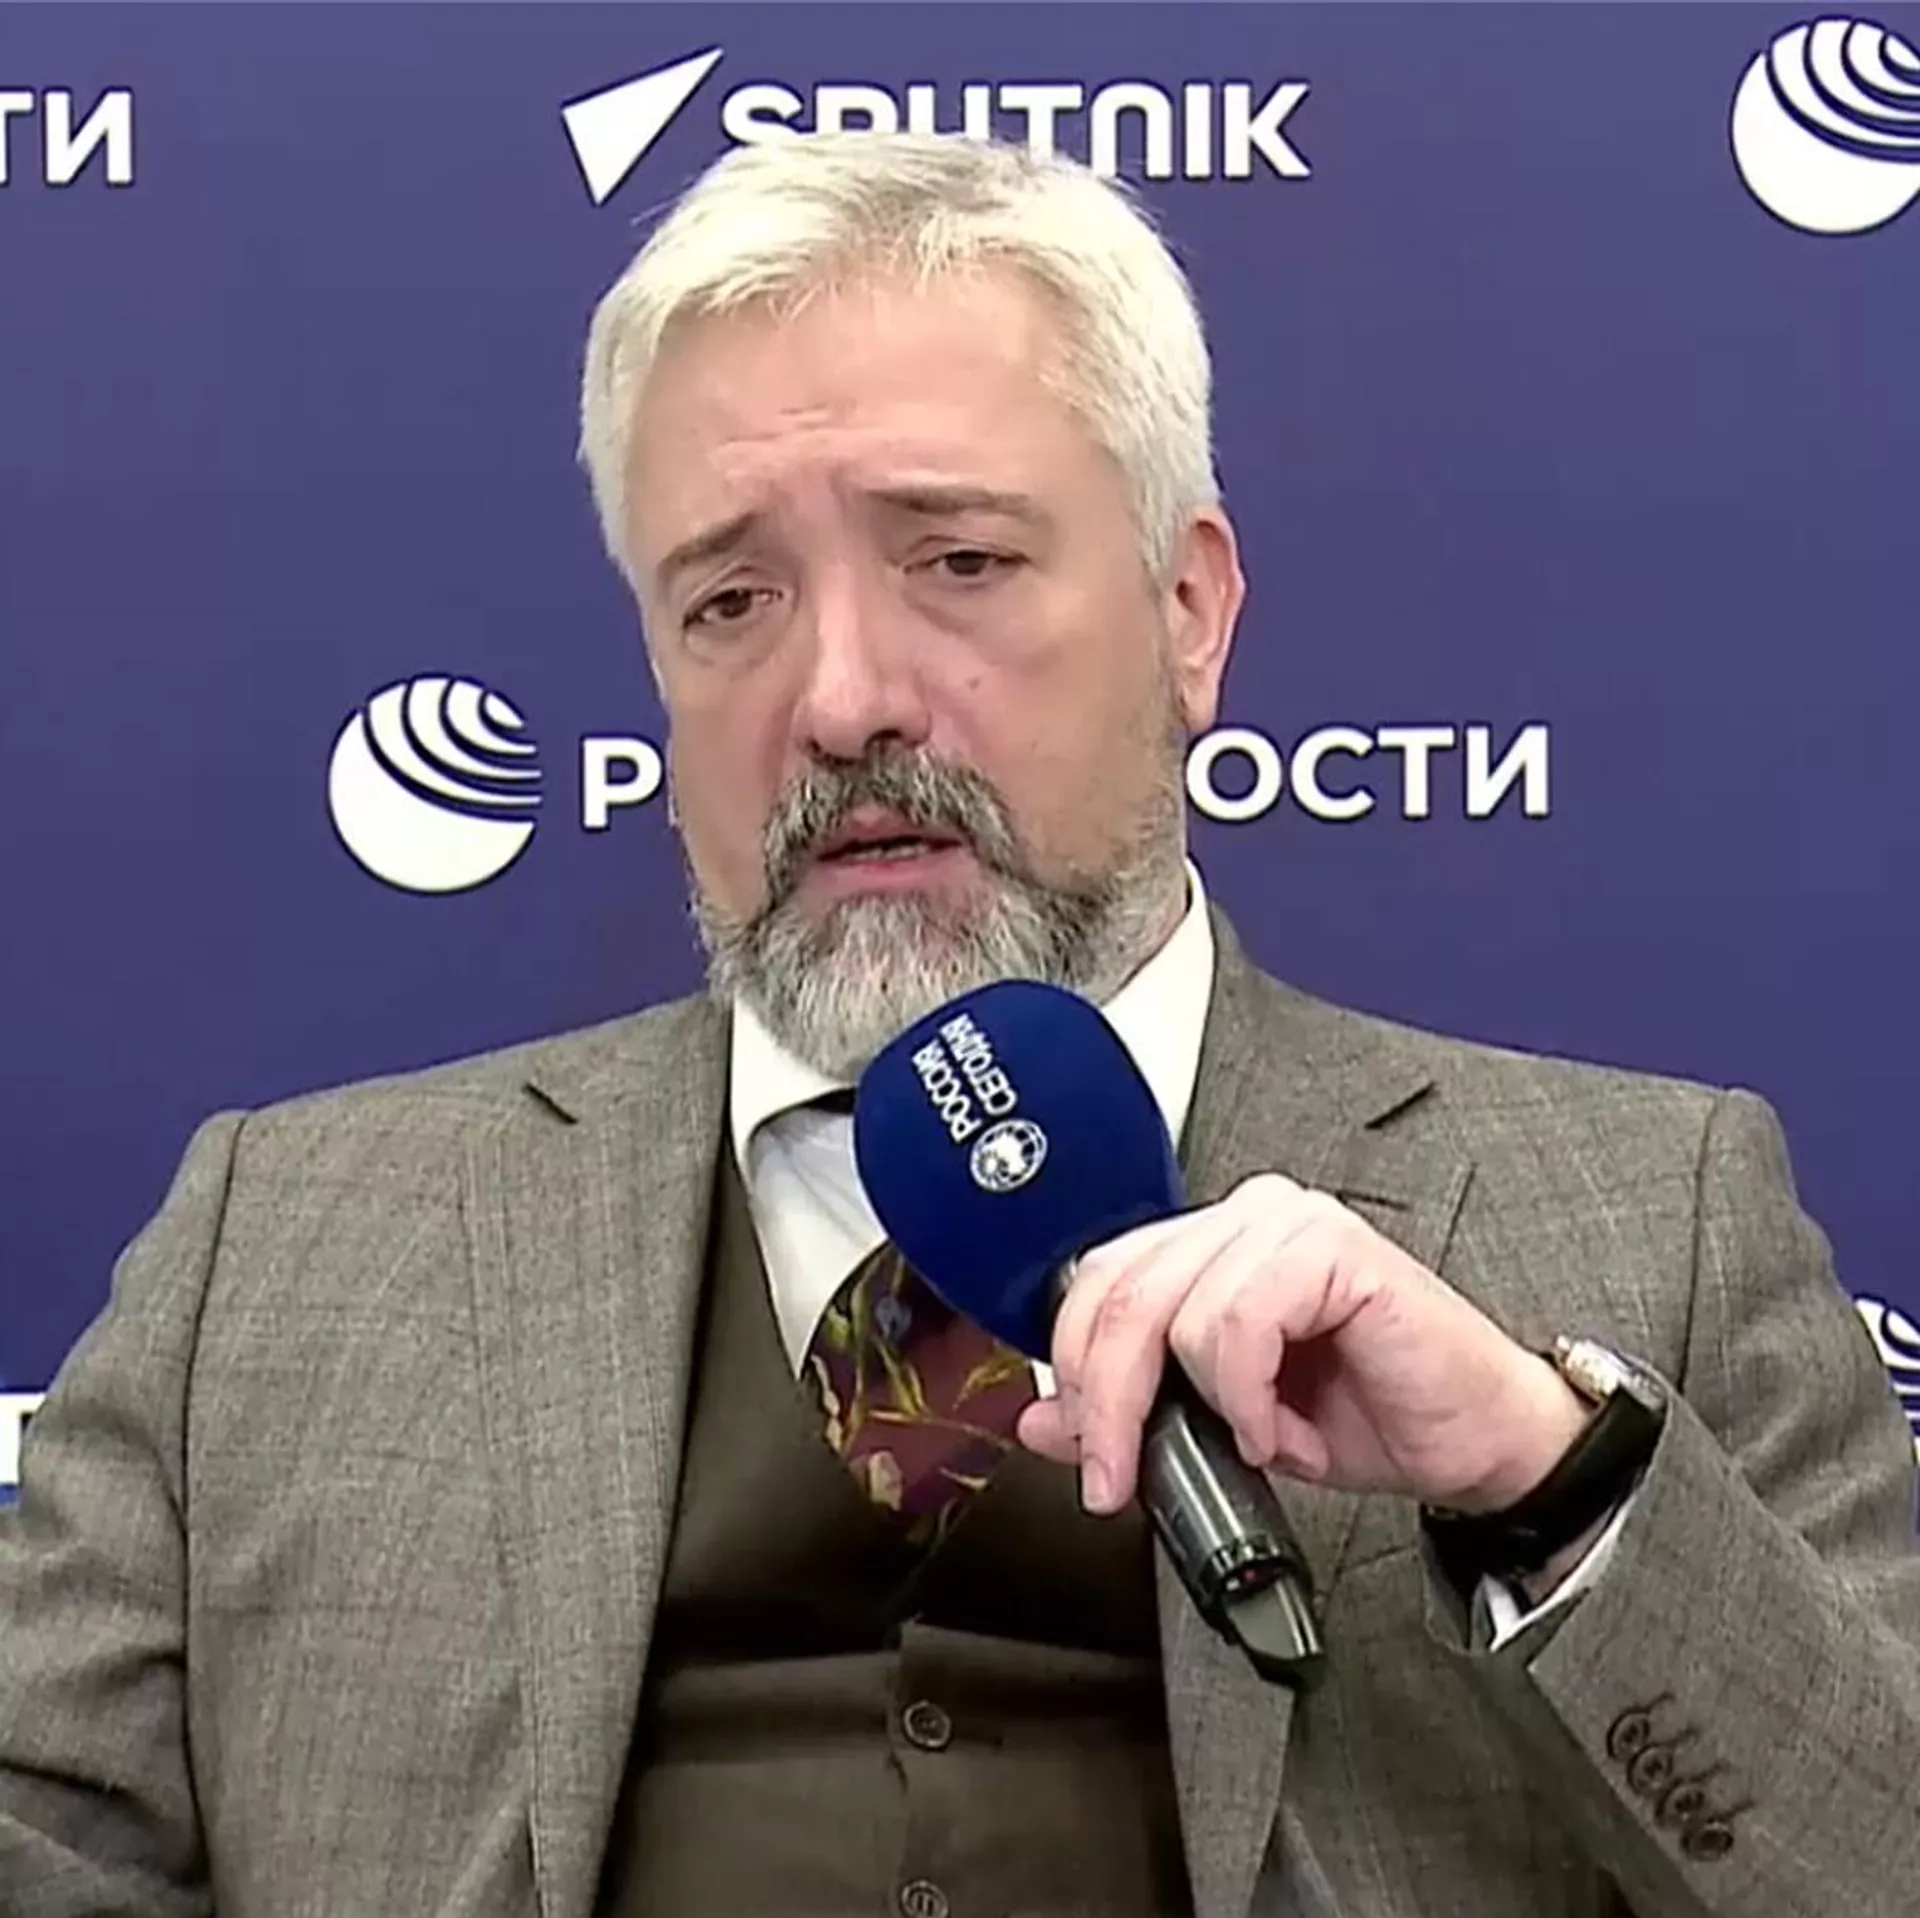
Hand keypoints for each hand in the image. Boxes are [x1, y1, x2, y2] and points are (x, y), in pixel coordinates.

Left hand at [1015, 1172, 1594, 1518]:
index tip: (1079, 1452)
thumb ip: (1133, 1411)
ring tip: (1255, 1441)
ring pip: (1173, 1313)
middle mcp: (1244, 1218)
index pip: (1098, 1281)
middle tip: (1118, 1479)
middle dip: (1106, 1403)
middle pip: (1118, 1295)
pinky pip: (1238, 1324)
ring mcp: (1290, 1222)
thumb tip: (1040, 1423)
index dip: (1072, 1369)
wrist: (1474, 1442)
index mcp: (1208, 1244)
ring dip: (1205, 1408)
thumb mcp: (1220, 1426)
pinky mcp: (1335, 1248)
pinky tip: (1282, 1427)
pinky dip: (1249, 1396)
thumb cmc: (1364, 1417)